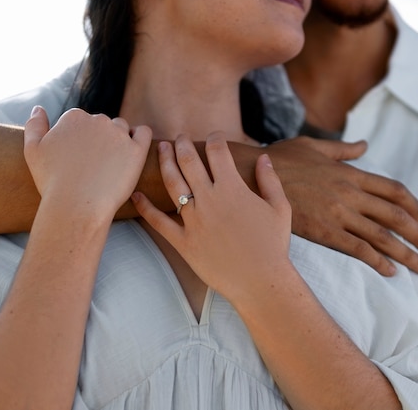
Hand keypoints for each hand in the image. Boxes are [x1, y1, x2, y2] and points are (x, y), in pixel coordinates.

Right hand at [24, 106, 151, 218]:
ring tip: (112, 163)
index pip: (81, 120)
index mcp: (74, 117)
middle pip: (102, 123)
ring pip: (122, 128)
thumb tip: (38, 108)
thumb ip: (34, 126)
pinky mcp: (136, 150)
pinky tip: (133, 151)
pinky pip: (144, 133)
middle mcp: (98, 120)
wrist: (76, 206)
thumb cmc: (52, 183)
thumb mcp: (32, 151)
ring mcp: (119, 134)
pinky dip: (140, 137)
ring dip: (119, 140)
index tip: (80, 158)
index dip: (80, 139)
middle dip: (99, 140)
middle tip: (95, 165)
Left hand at [132, 132, 292, 299]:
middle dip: (182, 144)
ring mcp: (194, 221)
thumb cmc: (274, 245)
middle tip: (179, 137)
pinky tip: (137, 195)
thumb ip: (270, 180)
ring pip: (172, 183)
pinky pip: (159, 222)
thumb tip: (263, 157)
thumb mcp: (280, 208)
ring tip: (161, 150)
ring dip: (165, 162)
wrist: (261, 281)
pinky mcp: (183, 242)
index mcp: (233, 188)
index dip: (215, 139)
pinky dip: (146, 207)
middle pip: (189, 162)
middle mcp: (210, 200)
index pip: (218, 152)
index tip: (214, 136)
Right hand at [264, 136, 417, 275]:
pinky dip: (377, 261)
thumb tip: (364, 145)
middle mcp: (351, 194)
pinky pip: (358, 249)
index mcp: (351, 174)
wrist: (251, 177)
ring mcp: (338, 214)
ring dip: (406, 253)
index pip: (394, 191)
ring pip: (382, 236)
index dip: (413, 206)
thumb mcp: (314, 146)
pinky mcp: (324, 232)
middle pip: (396, 216)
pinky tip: (389, 271)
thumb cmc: (280, 160)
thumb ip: (343, 150)